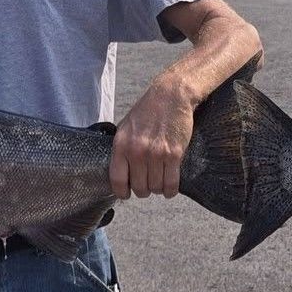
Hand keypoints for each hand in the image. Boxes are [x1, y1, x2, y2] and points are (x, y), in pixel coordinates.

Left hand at [109, 83, 193, 199]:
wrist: (171, 96)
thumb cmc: (147, 111)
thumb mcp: (125, 127)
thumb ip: (121, 149)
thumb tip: (121, 171)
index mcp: (121, 145)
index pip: (117, 180)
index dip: (122, 192)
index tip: (126, 194)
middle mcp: (137, 151)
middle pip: (139, 187)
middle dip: (144, 190)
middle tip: (147, 185)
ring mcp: (156, 154)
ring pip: (156, 187)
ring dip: (158, 189)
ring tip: (159, 182)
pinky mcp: (174, 154)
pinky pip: (171, 183)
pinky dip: (170, 190)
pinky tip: (169, 188)